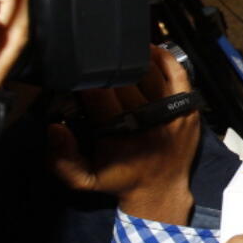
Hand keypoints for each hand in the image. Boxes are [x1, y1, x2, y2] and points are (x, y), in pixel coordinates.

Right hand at [47, 45, 199, 223]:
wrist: (162, 190)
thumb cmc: (121, 181)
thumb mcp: (84, 179)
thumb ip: (62, 159)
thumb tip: (54, 128)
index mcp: (120, 132)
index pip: (98, 93)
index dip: (85, 80)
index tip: (78, 76)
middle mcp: (148, 119)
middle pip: (124, 79)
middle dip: (107, 70)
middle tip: (96, 65)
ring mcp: (171, 111)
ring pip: (149, 71)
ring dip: (133, 60)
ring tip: (118, 55)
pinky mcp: (187, 107)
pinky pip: (177, 73)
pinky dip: (164, 58)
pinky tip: (149, 51)